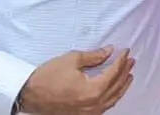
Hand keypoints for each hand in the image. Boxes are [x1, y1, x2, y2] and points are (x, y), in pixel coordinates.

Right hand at [16, 48, 133, 113]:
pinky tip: (114, 90)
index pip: (114, 73)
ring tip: (128, 75)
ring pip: (112, 100)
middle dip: (125, 72)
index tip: (126, 51)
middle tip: (131, 61)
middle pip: (116, 87)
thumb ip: (95, 56)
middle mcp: (93, 105)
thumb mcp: (72, 59)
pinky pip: (104, 107)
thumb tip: (110, 51)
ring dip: (122, 86)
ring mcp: (88, 113)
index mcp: (92, 90)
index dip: (121, 60)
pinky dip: (112, 97)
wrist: (29, 94)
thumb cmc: (48, 76)